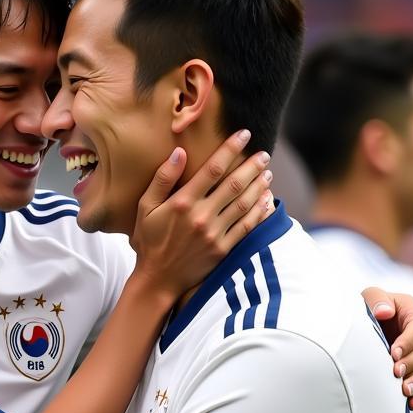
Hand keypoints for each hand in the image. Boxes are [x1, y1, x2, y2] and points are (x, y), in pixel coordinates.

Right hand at [130, 129, 273, 298]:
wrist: (158, 279)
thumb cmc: (149, 240)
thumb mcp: (145, 207)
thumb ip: (162, 179)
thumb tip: (179, 152)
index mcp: (182, 202)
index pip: (213, 169)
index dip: (231, 149)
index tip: (244, 134)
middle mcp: (201, 216)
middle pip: (234, 184)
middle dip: (252, 166)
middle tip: (264, 154)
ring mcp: (214, 234)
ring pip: (244, 203)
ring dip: (260, 185)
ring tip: (268, 172)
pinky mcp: (223, 249)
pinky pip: (247, 226)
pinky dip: (260, 211)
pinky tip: (266, 200)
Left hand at [362, 288, 412, 409]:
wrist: (380, 326)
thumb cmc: (376, 308)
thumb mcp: (373, 296)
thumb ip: (377, 299)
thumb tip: (384, 312)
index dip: (408, 342)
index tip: (393, 354)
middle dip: (412, 363)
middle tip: (396, 372)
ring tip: (404, 391)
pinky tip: (412, 405)